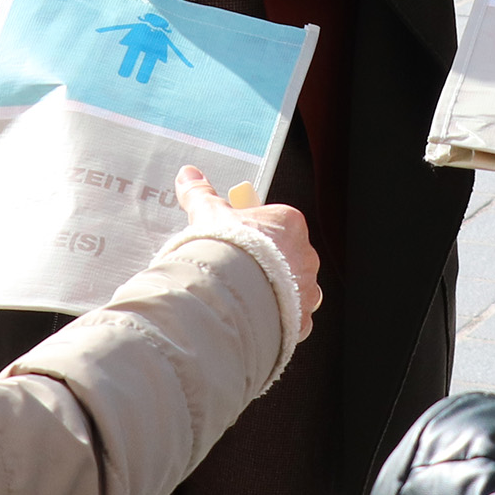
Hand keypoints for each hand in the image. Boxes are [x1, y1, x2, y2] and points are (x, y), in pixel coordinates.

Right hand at [176, 166, 318, 335]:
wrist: (229, 295)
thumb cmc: (227, 251)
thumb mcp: (208, 214)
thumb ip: (200, 194)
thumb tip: (188, 176)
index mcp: (289, 224)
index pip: (278, 223)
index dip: (256, 233)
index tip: (239, 240)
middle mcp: (305, 255)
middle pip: (289, 256)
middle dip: (268, 264)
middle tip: (239, 270)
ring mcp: (306, 289)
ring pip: (296, 288)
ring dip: (277, 293)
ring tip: (248, 297)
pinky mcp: (302, 319)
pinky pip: (294, 318)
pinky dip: (278, 319)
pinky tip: (257, 317)